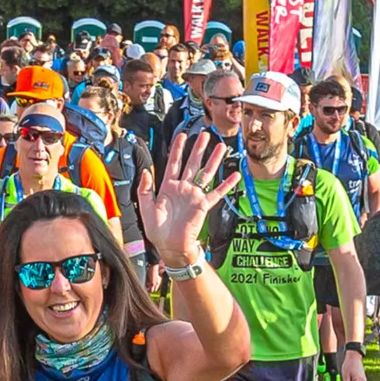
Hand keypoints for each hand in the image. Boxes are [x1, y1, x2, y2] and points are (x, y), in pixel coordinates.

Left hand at [141, 127, 237, 266]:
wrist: (170, 246)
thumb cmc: (157, 230)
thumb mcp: (146, 208)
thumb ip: (144, 190)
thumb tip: (145, 172)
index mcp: (167, 187)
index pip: (173, 163)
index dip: (178, 149)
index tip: (182, 136)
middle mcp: (183, 188)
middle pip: (192, 164)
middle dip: (198, 149)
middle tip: (205, 135)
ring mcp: (194, 196)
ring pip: (206, 174)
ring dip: (213, 161)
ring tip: (220, 147)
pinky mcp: (203, 205)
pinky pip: (217, 193)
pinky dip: (226, 184)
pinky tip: (235, 175)